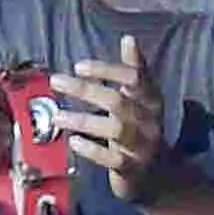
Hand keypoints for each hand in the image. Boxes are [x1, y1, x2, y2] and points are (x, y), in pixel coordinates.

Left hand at [52, 41, 166, 204]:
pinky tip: (73, 142)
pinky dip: (91, 149)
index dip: (106, 69)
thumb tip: (129, 38)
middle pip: (117, 100)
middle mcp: (150, 120)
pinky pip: (111, 158)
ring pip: (113, 128)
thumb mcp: (141, 100)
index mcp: (152, 99)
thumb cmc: (142, 130)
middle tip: (56, 81)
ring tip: (57, 117)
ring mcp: (142, 145)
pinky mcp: (132, 169)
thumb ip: (135, 70)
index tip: (78, 66)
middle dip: (85, 89)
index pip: (134, 77)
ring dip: (82, 120)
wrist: (158, 176)